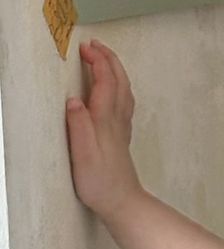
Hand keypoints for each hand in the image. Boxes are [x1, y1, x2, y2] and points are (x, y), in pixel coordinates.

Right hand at [65, 39, 143, 222]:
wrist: (122, 203)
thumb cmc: (100, 181)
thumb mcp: (82, 153)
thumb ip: (78, 125)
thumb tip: (73, 99)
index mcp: (105, 120)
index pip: (105, 81)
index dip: (97, 61)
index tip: (85, 47)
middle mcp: (117, 121)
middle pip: (120, 82)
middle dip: (109, 60)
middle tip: (95, 45)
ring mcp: (122, 129)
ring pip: (125, 92)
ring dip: (116, 72)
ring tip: (104, 60)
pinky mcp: (121, 139)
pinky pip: (125, 104)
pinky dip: (119, 89)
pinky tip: (114, 93)